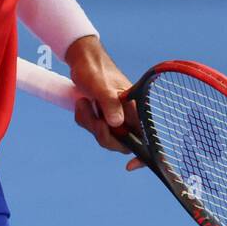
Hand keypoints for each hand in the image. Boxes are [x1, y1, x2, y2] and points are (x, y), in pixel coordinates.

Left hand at [65, 36, 147, 171]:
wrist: (81, 60)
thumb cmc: (95, 69)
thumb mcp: (101, 86)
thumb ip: (109, 103)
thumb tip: (116, 124)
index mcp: (133, 109)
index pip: (145, 137)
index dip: (142, 155)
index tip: (131, 166)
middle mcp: (125, 114)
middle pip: (119, 142)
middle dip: (102, 134)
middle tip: (94, 120)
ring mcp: (112, 116)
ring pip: (103, 136)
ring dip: (90, 123)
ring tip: (84, 102)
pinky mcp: (101, 115)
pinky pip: (93, 128)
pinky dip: (84, 119)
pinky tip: (82, 103)